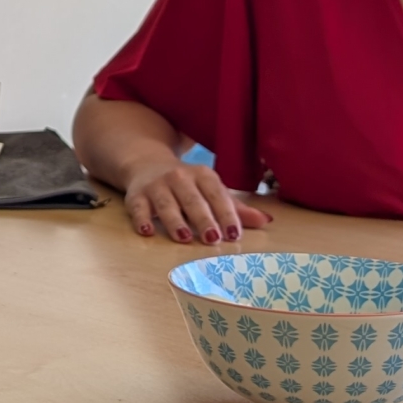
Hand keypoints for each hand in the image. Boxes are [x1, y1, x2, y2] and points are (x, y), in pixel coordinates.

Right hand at [121, 160, 271, 244]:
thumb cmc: (187, 185)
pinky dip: (142, 219)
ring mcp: (156, 185)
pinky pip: (138, 207)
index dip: (226, 213)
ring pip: (166, 203)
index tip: (234, 233)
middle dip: (203, 219)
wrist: (146, 163)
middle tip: (212, 239)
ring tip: (184, 238)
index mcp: (203, 175)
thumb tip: (266, 222)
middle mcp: (179, 177)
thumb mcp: (210, 190)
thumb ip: (235, 208)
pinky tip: (147, 231)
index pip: (216, 194)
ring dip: (175, 221)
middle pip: (192, 199)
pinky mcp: (136, 195)